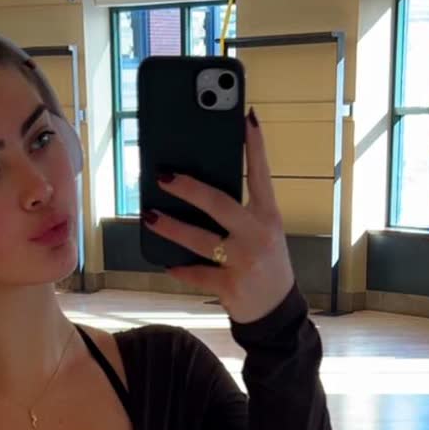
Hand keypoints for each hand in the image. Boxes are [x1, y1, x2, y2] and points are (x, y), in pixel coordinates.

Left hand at [142, 109, 295, 323]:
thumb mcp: (263, 233)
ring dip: (171, 227)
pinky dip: (180, 269)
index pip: (260, 175)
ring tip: (151, 216)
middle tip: (163, 175)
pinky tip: (167, 263)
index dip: (254, 146)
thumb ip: (241, 212)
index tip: (245, 116)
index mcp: (268, 216)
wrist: (277, 312)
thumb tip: (198, 189)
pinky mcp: (230, 286)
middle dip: (188, 188)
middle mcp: (258, 235)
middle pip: (219, 204)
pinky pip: (197, 274)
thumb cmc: (266, 264)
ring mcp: (244, 262)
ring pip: (200, 240)